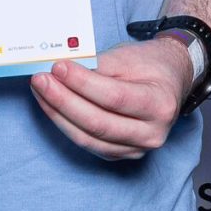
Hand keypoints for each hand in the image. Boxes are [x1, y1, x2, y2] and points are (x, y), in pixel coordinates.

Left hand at [30, 38, 193, 160]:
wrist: (169, 81)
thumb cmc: (150, 66)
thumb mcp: (129, 56)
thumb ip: (97, 65)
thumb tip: (61, 70)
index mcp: (161, 105)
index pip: (115, 98)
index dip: (83, 84)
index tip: (58, 68)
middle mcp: (152, 133)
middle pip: (98, 123)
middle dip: (63, 101)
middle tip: (41, 80)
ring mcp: (136, 149)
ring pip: (88, 138)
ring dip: (58, 114)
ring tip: (40, 90)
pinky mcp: (120, 154)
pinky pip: (87, 143)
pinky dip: (65, 124)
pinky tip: (51, 105)